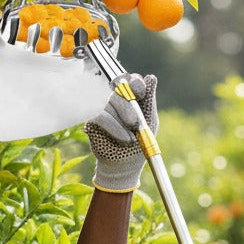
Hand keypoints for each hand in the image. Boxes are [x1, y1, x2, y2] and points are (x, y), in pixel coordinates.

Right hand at [85, 73, 158, 192]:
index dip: (136, 83)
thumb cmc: (139, 143)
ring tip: (131, 139)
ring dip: (122, 121)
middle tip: (135, 123)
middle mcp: (116, 98)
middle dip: (128, 105)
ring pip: (109, 101)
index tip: (140, 93)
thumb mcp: (150, 122)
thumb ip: (149, 100)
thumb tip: (152, 78)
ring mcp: (102, 107)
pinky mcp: (92, 118)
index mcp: (132, 97)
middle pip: (118, 87)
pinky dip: (114, 127)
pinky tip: (124, 138)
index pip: (131, 80)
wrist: (125, 165)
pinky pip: (101, 115)